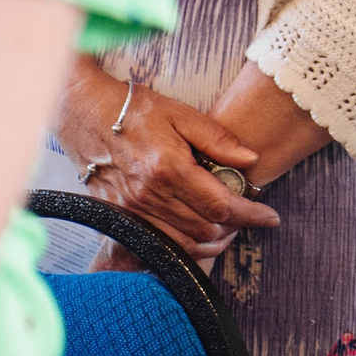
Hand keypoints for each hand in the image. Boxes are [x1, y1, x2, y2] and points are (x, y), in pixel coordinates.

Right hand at [56, 67, 281, 258]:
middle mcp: (148, 196)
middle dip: (235, 227)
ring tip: (228, 226)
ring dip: (211, 241)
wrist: (84, 116)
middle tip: (249, 214)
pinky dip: (182, 244)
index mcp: (169, 169)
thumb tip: (250, 159)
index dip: (251, 215)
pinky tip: (196, 232)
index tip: (271, 217)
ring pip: (181, 244)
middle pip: (204, 230)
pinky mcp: (118, 216)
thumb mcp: (182, 113)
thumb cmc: (135, 111)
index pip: (220, 205)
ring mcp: (131, 210)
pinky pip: (156, 243)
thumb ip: (218, 139)